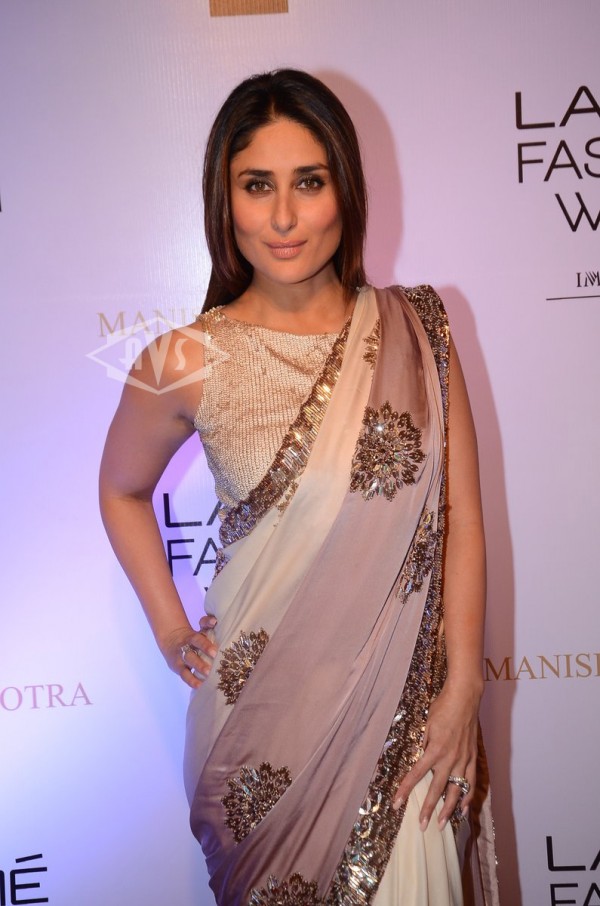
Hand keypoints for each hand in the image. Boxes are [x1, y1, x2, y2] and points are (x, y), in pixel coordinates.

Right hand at [160, 615, 217, 688]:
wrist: (172, 641)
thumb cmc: (194, 636)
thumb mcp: (200, 629)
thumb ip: (207, 623)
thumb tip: (214, 620)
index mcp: (191, 638)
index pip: (197, 640)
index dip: (205, 645)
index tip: (214, 652)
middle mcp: (184, 649)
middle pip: (190, 656)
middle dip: (199, 663)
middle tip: (210, 669)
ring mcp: (181, 659)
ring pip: (187, 666)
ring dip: (196, 671)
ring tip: (207, 676)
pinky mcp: (179, 668)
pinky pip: (185, 676)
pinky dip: (192, 681)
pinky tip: (200, 686)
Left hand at [392, 680, 480, 830]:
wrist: (464, 698)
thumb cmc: (441, 707)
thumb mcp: (425, 723)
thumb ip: (420, 743)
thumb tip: (414, 759)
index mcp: (435, 749)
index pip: (416, 775)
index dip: (405, 790)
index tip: (396, 804)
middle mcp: (450, 758)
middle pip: (437, 789)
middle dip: (428, 809)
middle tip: (422, 826)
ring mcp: (464, 760)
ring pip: (457, 791)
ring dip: (449, 809)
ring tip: (441, 824)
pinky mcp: (473, 758)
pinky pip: (471, 782)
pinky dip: (467, 797)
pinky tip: (463, 809)